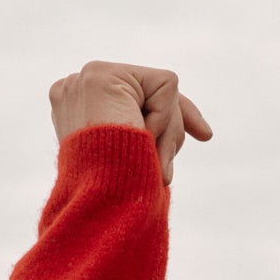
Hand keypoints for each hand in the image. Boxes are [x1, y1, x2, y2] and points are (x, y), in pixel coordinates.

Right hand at [48, 62, 211, 184]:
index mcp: (76, 111)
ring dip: (166, 131)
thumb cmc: (122, 197)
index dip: (170, 115)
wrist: (103, 203)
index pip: (134, 98)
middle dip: (173, 127)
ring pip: (162, 90)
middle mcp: (74, 90)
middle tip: (166, 168)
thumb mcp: (142, 160)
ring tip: (146, 156)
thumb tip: (203, 131)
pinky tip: (142, 136)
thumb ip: (157, 135)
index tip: (206, 135)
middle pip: (151, 93)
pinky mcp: (101, 76)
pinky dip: (165, 118)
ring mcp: (83, 79)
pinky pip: (165, 85)